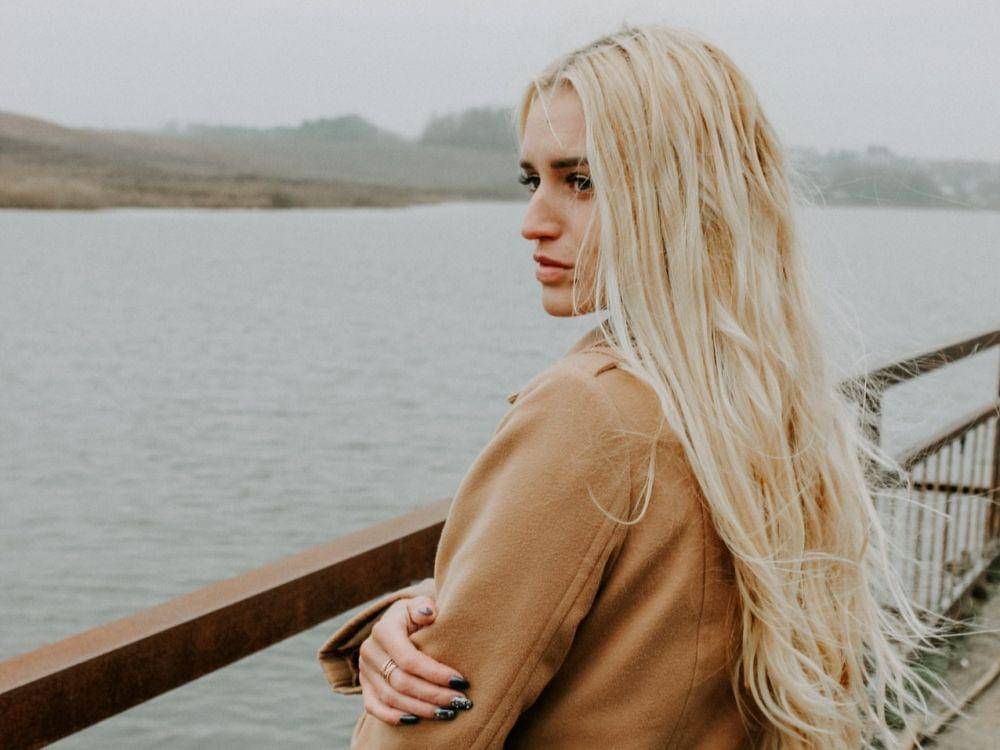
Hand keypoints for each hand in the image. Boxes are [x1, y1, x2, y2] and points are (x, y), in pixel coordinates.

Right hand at [358, 595, 472, 725]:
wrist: (396, 623)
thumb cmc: (415, 615)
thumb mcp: (418, 605)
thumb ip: (423, 607)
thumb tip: (428, 613)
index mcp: (384, 630)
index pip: (409, 659)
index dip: (435, 673)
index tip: (460, 681)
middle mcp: (370, 651)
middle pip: (402, 682)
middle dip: (433, 694)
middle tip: (460, 701)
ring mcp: (364, 670)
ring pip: (391, 698)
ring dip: (420, 709)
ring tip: (447, 712)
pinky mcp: (364, 685)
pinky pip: (374, 707)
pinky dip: (393, 717)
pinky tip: (415, 721)